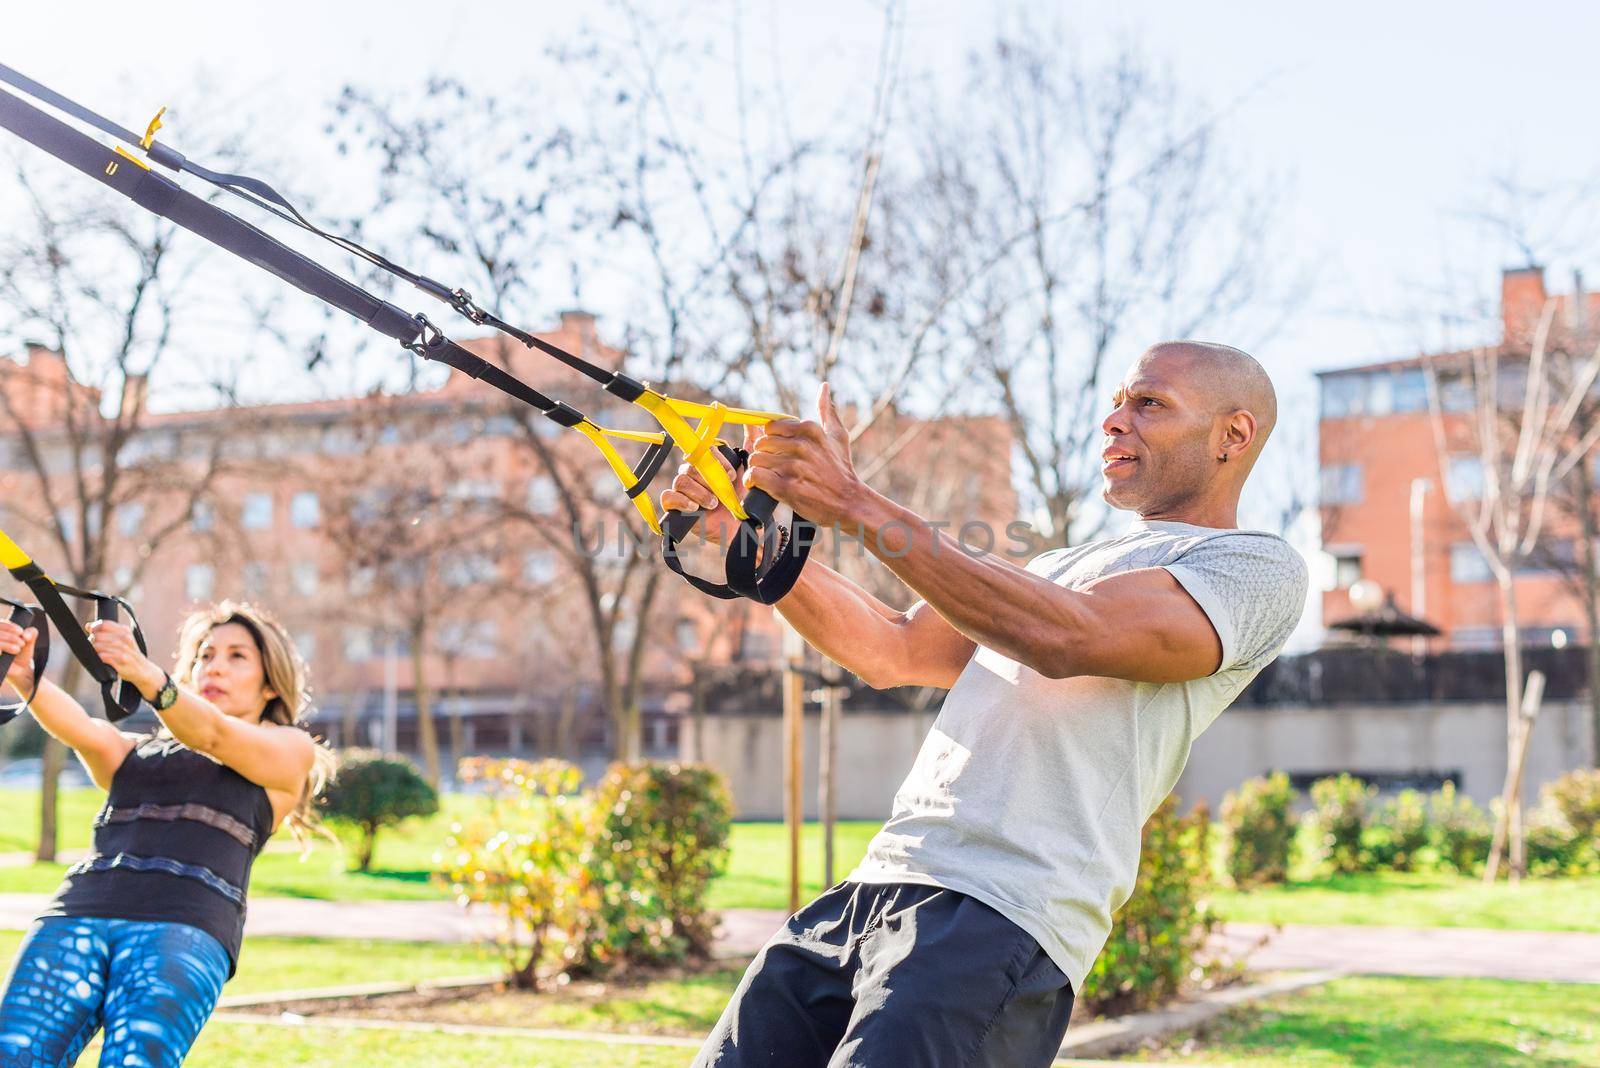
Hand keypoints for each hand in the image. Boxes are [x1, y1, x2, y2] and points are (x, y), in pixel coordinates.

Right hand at [0, 621, 37, 695]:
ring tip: (17, 649)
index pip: (0, 624)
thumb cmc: (22, 654)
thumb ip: (31, 633)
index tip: (20, 632)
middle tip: (22, 643)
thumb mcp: (29, 642)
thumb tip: (25, 634)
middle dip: (10, 636)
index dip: (9, 627)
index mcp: (1, 632)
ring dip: (6, 644)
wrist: (21, 670)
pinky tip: (2, 653)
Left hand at [87, 620, 163, 697]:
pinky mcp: (122, 662)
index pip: (104, 624)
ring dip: (94, 649)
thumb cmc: (129, 653)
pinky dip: (99, 657)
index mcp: (125, 631)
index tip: (91, 633)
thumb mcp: (121, 639)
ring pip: (100, 646)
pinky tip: (99, 658)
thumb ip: (105, 631)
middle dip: (92, 640)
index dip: (94, 628)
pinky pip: (105, 657)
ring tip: (95, 652)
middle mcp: (126, 639)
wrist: (143, 669)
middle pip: (99, 635)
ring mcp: (124, 650)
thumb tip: (88, 625)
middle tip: (92, 645)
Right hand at [659, 423, 759, 546]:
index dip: (717, 461)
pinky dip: (681, 501)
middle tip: (722, 493)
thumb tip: (753, 420)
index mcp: (708, 462)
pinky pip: (668, 496)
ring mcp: (683, 489)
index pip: (702, 449)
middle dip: (709, 480)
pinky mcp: (675, 506)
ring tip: (713, 504)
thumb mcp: (751, 470)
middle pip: (690, 465)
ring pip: (681, 480)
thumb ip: (752, 444)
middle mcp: (693, 473)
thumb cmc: (745, 499)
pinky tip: (695, 508)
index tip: (732, 475)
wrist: (741, 529)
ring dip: (700, 492)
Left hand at [745, 382, 866, 528]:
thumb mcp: (838, 436)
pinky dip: (753, 480)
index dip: (772, 439)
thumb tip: (824, 387)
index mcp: (810, 429)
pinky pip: (755, 476)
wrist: (849, 502)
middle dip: (764, 454)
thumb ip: (827, 411)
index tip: (778, 450)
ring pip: (756, 459)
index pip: (771, 427)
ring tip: (768, 475)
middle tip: (773, 465)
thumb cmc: (841, 469)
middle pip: (761, 443)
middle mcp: (801, 445)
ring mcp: (793, 466)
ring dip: (758, 468)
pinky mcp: (786, 487)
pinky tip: (759, 484)